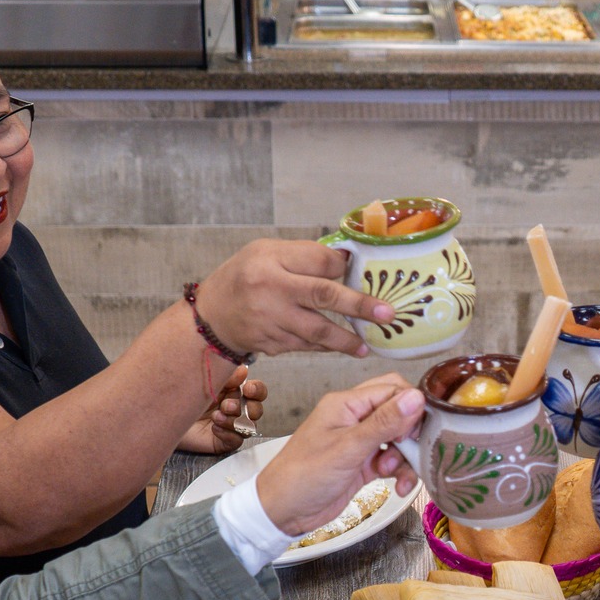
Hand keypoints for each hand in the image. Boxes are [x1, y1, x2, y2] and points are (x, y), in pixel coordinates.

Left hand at [180, 366, 268, 454]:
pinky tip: (214, 428)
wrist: (162, 415)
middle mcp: (234, 408)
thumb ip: (226, 376)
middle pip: (257, 409)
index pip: (256, 391)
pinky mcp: (223, 441)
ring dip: (235, 420)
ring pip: (250, 426)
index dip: (257, 390)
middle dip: (247, 408)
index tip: (247, 388)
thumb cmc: (181, 395)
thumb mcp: (205, 382)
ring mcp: (230, 426)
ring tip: (215, 417)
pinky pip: (237, 441)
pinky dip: (228, 434)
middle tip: (227, 405)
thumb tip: (244, 370)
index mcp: (233, 391)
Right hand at [192, 240, 393, 358]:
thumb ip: (305, 256)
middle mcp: (271, 290)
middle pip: (323, 296)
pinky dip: (325, 346)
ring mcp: (271, 320)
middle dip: (358, 306)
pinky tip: (341, 346)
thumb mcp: (267, 252)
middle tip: (386, 314)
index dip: (343, 267)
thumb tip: (348, 260)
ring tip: (367, 346)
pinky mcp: (272, 344)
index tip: (362, 272)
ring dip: (346, 340)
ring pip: (317, 331)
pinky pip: (306, 345)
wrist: (212, 316)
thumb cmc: (245, 276)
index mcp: (271, 261)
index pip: (318, 262)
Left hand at [255, 374, 424, 533]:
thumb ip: (384, 422)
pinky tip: (399, 486)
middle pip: (398, 411)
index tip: (419, 429)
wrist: (283, 512)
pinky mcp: (364, 463)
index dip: (411, 407)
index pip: (392, 389)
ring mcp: (360, 441)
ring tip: (395, 472)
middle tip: (412, 448)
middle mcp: (354, 418)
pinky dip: (400, 472)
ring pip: (399, 438)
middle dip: (412, 431)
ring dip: (405, 456)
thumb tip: (416, 397)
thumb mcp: (348, 448)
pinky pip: (392, 460)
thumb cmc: (303, 476)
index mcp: (346, 404)